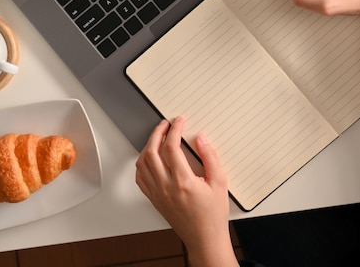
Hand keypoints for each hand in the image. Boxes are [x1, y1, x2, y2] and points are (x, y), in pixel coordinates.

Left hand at [135, 117, 237, 266]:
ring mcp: (157, 194)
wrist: (204, 238)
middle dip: (157, 133)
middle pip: (152, 152)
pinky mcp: (154, 199)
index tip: (179, 121)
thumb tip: (201, 139)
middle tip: (166, 124)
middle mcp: (166, 187)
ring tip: (158, 137)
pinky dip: (142, 163)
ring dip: (148, 146)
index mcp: (183, 182)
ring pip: (142, 163)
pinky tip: (149, 157)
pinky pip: (140, 177)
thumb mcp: (220, 182)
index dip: (174, 130)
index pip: (171, 148)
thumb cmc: (213, 214)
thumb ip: (210, 157)